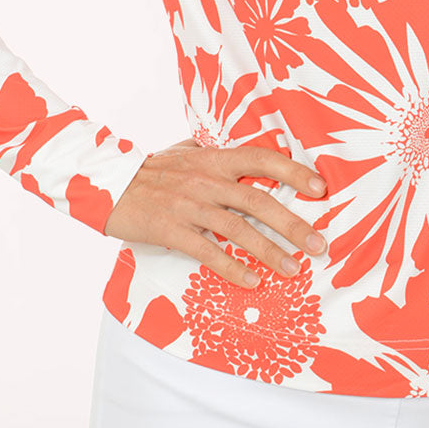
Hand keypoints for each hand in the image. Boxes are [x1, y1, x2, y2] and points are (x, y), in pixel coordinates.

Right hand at [104, 138, 328, 285]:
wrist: (108, 185)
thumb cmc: (150, 170)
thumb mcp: (184, 152)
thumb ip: (211, 150)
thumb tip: (234, 145)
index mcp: (213, 158)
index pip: (261, 158)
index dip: (293, 172)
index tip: (320, 188)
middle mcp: (206, 180)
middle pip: (258, 200)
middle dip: (293, 224)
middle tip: (319, 244)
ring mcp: (189, 205)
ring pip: (237, 229)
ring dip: (269, 251)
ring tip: (293, 269)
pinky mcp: (172, 229)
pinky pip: (207, 251)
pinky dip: (231, 268)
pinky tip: (252, 282)